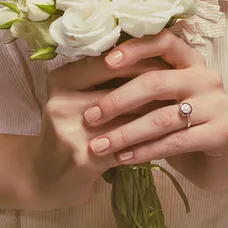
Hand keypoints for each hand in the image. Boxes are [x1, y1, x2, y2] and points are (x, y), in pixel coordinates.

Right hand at [32, 53, 166, 209]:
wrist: (46, 177)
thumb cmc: (69, 129)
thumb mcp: (74, 96)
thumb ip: (99, 76)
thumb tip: (145, 50)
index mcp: (60, 80)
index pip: (106, 62)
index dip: (138, 60)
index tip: (166, 60)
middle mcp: (62, 102)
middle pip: (119, 88)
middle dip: (154, 86)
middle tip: (181, 83)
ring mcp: (71, 131)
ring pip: (127, 116)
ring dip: (158, 112)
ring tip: (181, 107)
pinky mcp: (84, 158)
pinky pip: (127, 145)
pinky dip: (150, 141)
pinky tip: (169, 138)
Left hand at [83, 30, 227, 190]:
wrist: (220, 159)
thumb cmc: (181, 122)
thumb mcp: (164, 97)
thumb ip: (142, 82)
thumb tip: (92, 74)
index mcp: (191, 60)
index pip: (164, 41)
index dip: (135, 48)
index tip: (106, 62)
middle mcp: (207, 77)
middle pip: (155, 82)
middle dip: (117, 100)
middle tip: (89, 116)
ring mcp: (217, 105)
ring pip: (161, 117)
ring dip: (125, 132)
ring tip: (98, 145)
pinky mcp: (221, 134)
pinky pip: (173, 142)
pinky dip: (144, 151)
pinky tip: (122, 158)